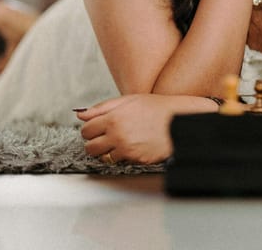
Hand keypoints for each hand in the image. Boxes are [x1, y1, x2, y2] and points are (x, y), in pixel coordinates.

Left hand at [76, 94, 200, 164]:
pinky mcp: (135, 159)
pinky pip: (119, 162)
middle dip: (95, 143)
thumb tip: (81, 114)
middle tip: (106, 138)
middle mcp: (117, 134)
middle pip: (90, 147)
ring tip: (118, 143)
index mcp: (113, 117)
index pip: (86, 130)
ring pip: (102, 157)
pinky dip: (122, 156)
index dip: (91, 130)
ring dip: (106, 152)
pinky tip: (131, 147)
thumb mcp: (129, 100)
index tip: (97, 129)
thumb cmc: (157, 108)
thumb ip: (102, 107)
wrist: (179, 120)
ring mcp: (126, 148)